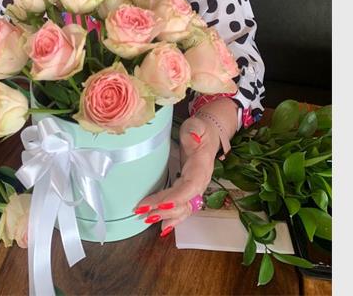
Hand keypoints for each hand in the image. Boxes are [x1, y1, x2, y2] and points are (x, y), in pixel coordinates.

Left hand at [133, 115, 219, 236]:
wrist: (208, 136)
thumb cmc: (201, 131)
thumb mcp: (197, 125)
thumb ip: (195, 131)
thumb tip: (193, 137)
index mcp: (202, 167)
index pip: (191, 186)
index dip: (178, 197)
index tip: (162, 204)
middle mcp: (200, 182)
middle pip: (184, 201)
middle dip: (164, 208)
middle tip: (143, 211)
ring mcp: (195, 189)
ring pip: (183, 208)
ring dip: (165, 215)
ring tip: (147, 218)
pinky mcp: (189, 191)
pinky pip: (183, 208)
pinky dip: (173, 219)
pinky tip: (162, 227)